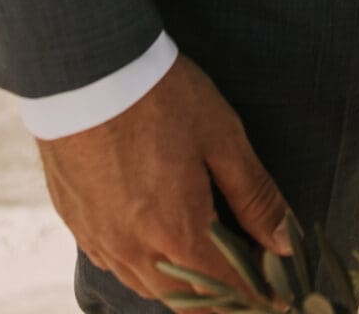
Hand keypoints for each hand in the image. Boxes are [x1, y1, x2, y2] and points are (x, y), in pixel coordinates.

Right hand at [36, 51, 290, 303]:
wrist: (84, 67)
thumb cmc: (160, 95)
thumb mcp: (221, 135)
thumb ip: (254, 194)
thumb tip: (283, 243)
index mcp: (177, 233)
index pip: (226, 293)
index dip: (256, 297)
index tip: (276, 293)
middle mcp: (134, 251)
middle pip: (185, 302)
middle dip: (220, 298)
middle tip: (245, 274)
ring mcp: (100, 240)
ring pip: (147, 287)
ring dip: (181, 284)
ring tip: (206, 258)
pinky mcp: (76, 223)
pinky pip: (114, 264)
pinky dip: (142, 264)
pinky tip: (154, 237)